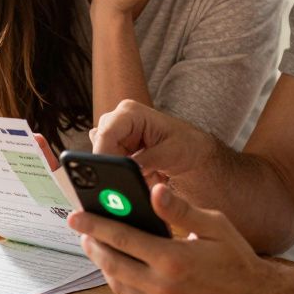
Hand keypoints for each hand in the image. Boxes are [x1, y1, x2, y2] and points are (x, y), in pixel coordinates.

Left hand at [69, 183, 289, 293]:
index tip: (76, 216)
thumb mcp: (214, 226)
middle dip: (93, 245)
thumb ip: (180, 209)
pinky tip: (122, 269)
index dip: (95, 225)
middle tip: (83, 231)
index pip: (122, 238)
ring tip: (98, 247)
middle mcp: (162, 289)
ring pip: (118, 285)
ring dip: (104, 265)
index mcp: (172, 260)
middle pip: (112, 263)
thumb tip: (155, 190)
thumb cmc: (237, 261)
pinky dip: (122, 284)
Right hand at [89, 100, 215, 183]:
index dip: (104, 157)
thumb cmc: (187, 145)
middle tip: (138, 180)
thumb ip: (147, 161)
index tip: (112, 178)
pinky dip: (125, 176)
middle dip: (116, 169)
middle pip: (100, 149)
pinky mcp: (115, 150)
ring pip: (104, 162)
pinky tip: (144, 175)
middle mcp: (117, 121)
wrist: (193, 152)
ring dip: (123, 174)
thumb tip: (128, 170)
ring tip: (148, 175)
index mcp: (130, 112)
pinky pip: (110, 167)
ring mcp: (115, 136)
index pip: (106, 134)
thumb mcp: (171, 153)